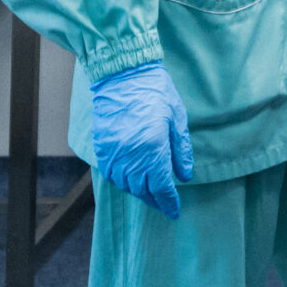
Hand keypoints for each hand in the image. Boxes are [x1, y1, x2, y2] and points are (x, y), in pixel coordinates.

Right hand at [89, 61, 193, 218]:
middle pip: (142, 190)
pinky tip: (130, 179)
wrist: (123, 75)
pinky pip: (110, 174)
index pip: (162, 187)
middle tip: (163, 204)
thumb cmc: (156, 93)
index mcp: (153, 149)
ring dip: (138, 192)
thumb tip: (184, 176)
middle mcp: (131, 156)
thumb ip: (181, 150)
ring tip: (148, 192)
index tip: (175, 211)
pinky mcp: (101, 147)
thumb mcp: (177, 119)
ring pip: (125, 185)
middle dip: (154, 200)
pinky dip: (122, 181)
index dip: (169, 202)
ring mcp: (113, 153)